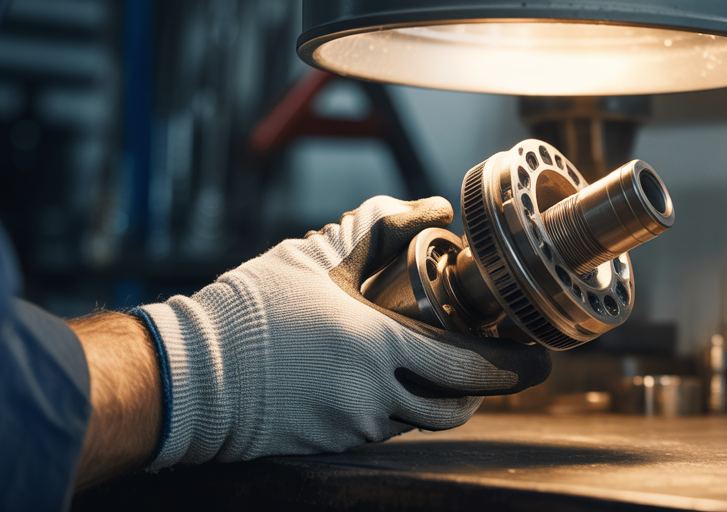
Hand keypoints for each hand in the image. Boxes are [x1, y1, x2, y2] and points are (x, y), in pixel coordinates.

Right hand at [136, 195, 549, 468]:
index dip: (512, 367)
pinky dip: (403, 407)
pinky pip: (385, 428)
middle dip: (489, 388)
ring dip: (444, 399)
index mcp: (374, 346)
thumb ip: (376, 229)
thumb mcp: (312, 257)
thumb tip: (429, 208)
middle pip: (456, 405)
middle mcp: (370, 394)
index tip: (538, 359)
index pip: (468, 367)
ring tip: (452, 371)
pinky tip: (395, 381)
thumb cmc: (245, 312)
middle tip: (509, 369)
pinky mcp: (331, 442)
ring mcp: (351, 425)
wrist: (188, 376)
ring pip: (422, 420)